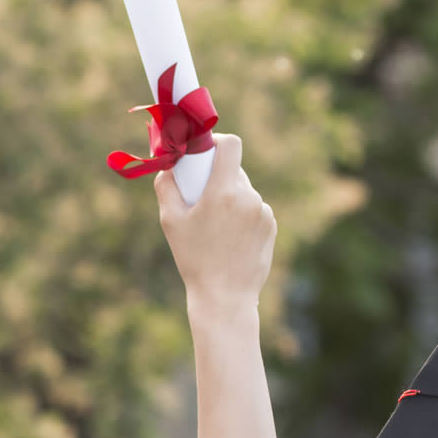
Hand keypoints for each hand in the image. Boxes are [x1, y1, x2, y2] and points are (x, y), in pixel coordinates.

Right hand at [156, 134, 276, 313]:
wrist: (225, 296)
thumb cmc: (194, 259)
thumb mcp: (171, 222)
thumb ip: (166, 186)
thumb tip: (167, 165)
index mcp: (223, 192)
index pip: (230, 145)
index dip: (217, 142)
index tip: (205, 152)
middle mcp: (248, 198)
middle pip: (234, 170)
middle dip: (217, 177)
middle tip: (201, 198)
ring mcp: (263, 212)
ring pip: (244, 191)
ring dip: (230, 199)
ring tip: (216, 228)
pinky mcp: (271, 226)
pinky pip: (254, 209)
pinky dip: (242, 215)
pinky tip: (230, 238)